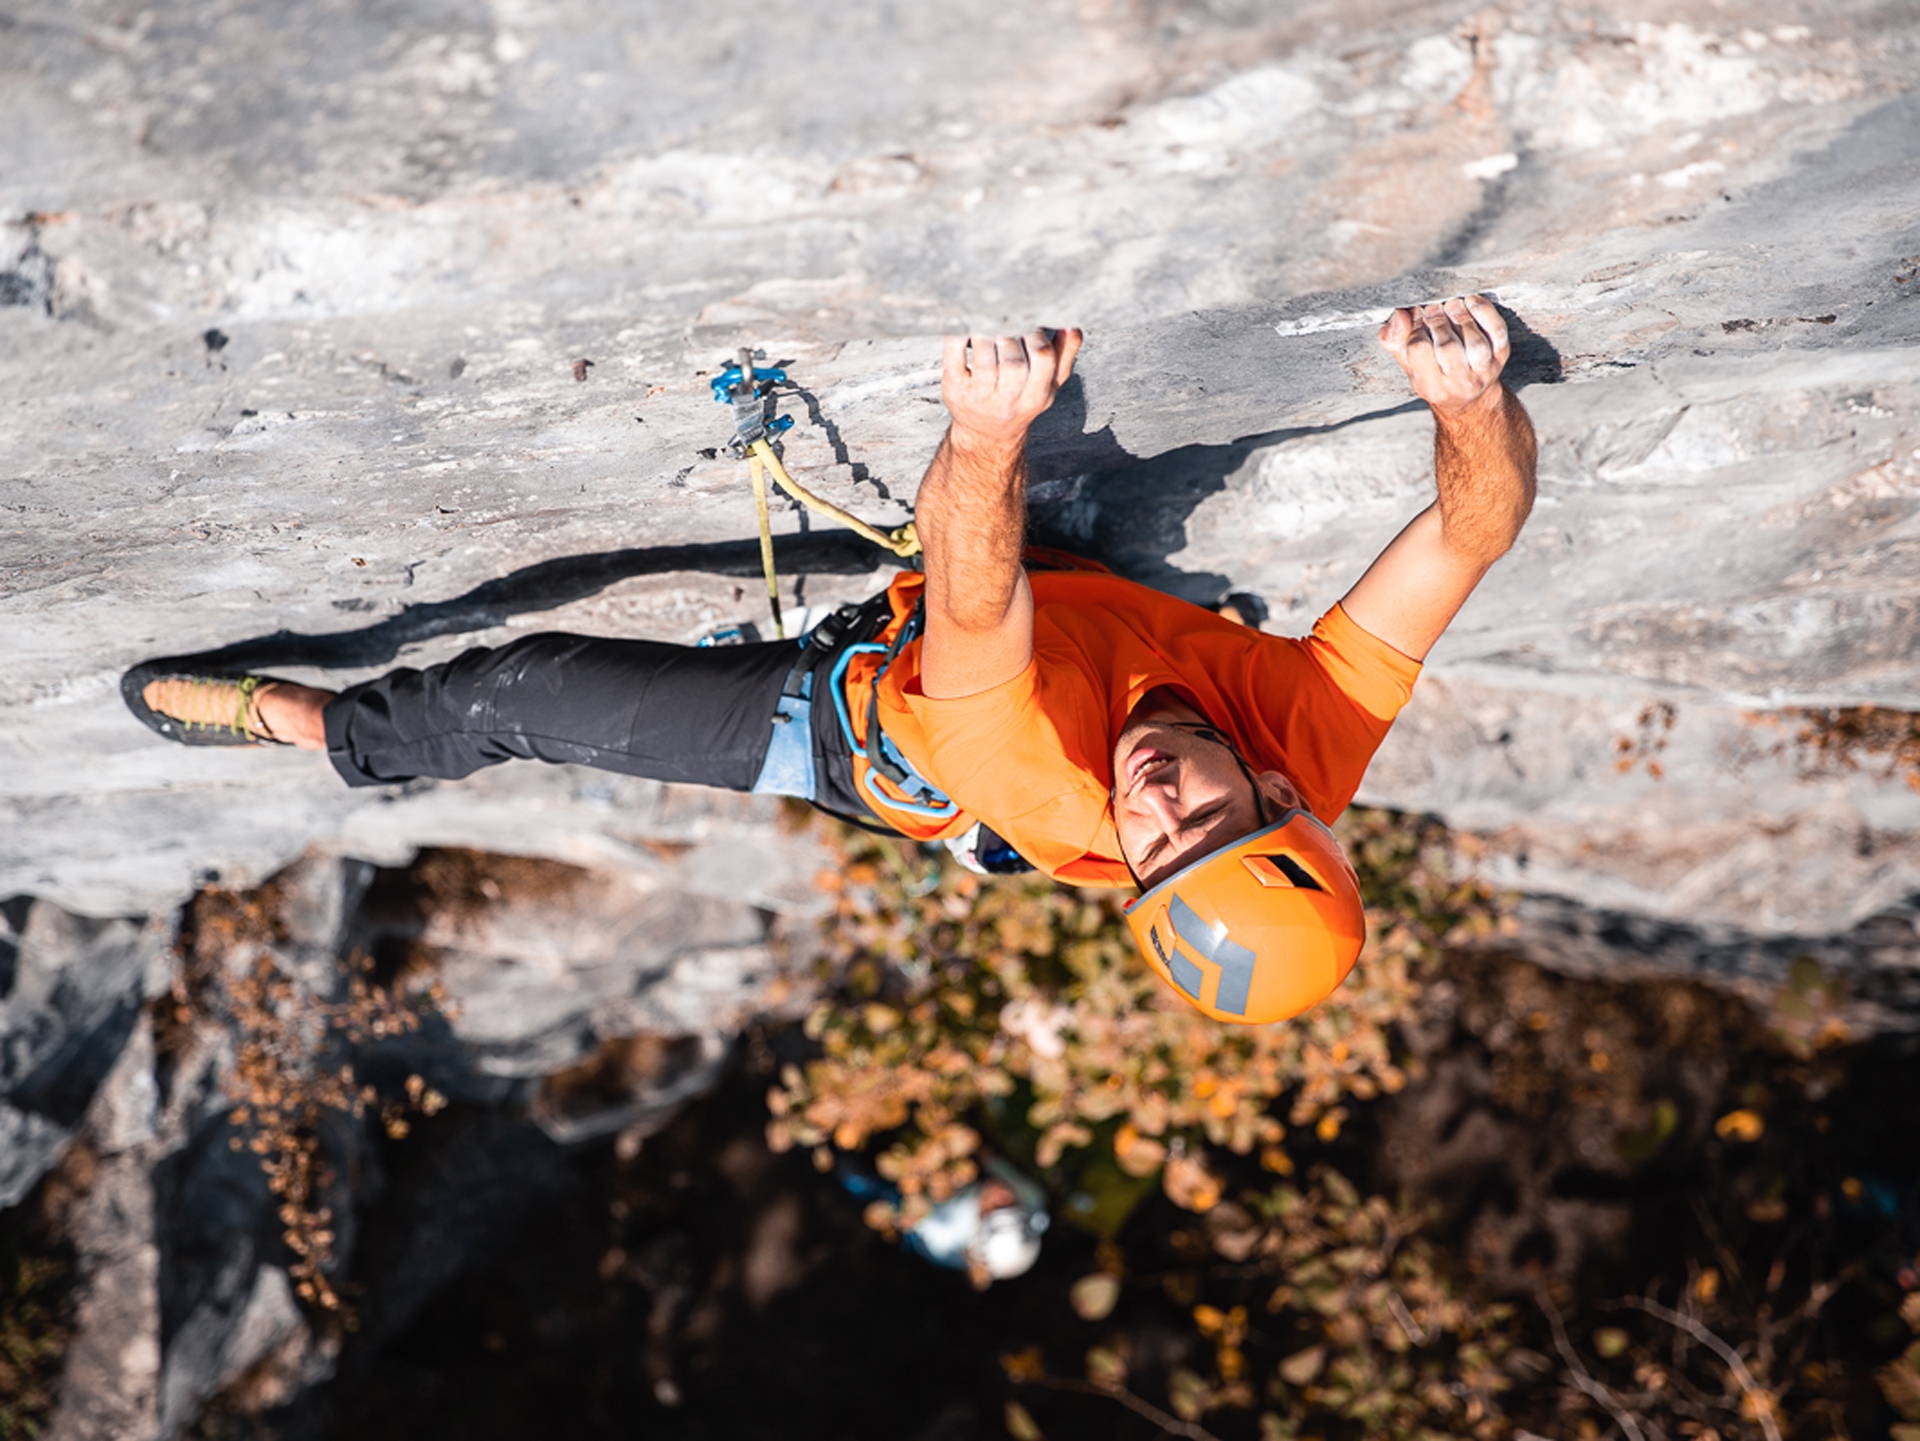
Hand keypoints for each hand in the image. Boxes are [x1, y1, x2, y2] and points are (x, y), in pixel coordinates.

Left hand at [941, 328, 1083, 452]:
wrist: (986, 434)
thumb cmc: (1020, 401)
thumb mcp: (1049, 385)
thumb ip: (1064, 355)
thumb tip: (1072, 326)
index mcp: (1035, 397)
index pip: (1042, 359)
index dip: (1037, 335)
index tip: (1030, 323)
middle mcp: (1007, 401)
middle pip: (1013, 361)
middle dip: (1011, 334)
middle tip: (1006, 317)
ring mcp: (978, 397)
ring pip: (984, 357)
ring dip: (987, 332)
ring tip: (989, 319)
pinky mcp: (954, 388)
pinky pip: (954, 355)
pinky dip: (958, 335)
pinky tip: (965, 324)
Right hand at [1378, 295, 1508, 416]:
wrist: (1469, 398)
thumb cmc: (1436, 376)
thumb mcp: (1409, 364)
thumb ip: (1396, 340)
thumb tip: (1399, 315)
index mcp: (1432, 387)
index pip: (1419, 350)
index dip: (1415, 328)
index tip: (1414, 316)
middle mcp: (1460, 384)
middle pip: (1447, 346)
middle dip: (1437, 320)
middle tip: (1431, 308)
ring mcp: (1484, 371)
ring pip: (1474, 342)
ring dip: (1460, 316)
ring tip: (1449, 305)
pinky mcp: (1501, 356)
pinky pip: (1496, 331)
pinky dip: (1485, 312)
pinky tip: (1471, 302)